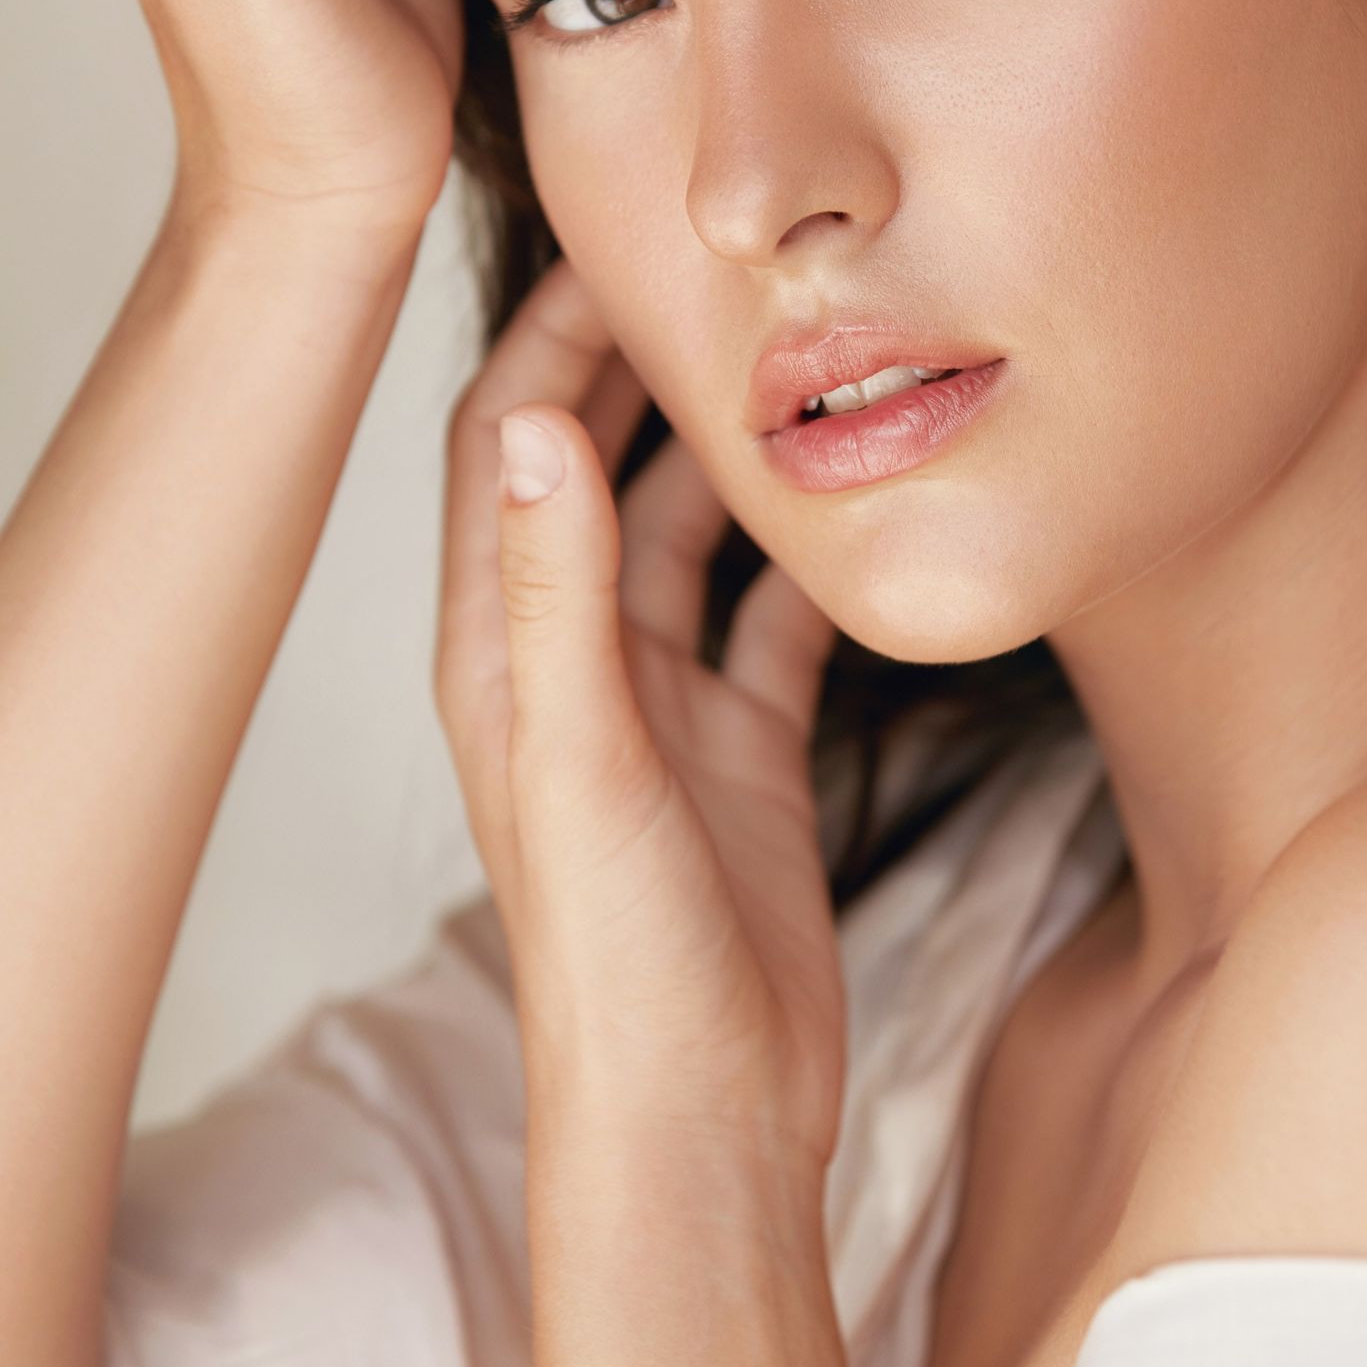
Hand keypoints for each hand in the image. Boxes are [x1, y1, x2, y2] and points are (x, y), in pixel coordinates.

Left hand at [436, 259, 848, 1171]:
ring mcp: (663, 715)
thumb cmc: (619, 972)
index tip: (613, 240)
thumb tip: (532, 424)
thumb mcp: (584, 766)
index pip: (504, 450)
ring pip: (691, 543)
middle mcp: (577, 671)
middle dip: (637, 369)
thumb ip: (558, 600)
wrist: (699, 1126)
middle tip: (716, 272)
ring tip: (800, 359)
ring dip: (728, 455)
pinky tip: (862, 511)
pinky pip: (774, 629)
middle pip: (594, 476)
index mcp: (506, 658)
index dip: (545, 338)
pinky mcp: (744, 761)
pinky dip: (808, 564)